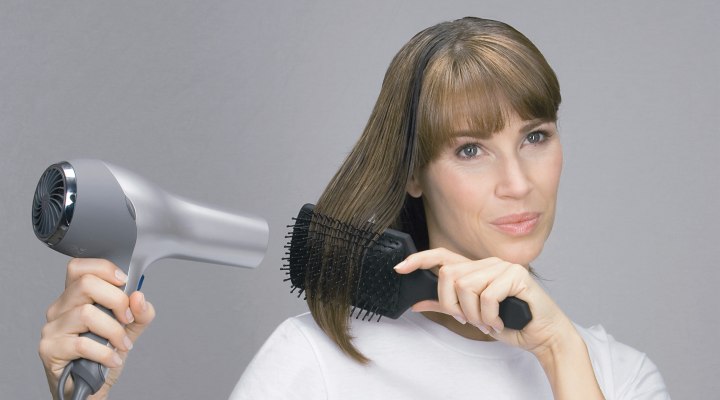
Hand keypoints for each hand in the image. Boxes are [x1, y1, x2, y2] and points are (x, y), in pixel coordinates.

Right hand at [39, 259, 155, 399]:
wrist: (90, 387)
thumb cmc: (104, 354)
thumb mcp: (128, 329)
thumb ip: (139, 312)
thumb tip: (139, 297)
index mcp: (76, 297)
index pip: (80, 267)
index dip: (104, 268)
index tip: (124, 282)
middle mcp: (60, 308)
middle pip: (85, 283)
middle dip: (116, 300)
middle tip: (127, 319)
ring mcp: (52, 327)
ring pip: (86, 313)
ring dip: (113, 331)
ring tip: (122, 344)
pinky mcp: (50, 348)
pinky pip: (82, 343)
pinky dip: (105, 352)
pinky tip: (112, 359)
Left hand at [394, 248, 576, 355]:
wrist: (542, 334)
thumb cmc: (511, 323)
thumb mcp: (472, 315)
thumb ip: (446, 306)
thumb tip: (418, 303)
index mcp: (476, 269)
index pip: (442, 256)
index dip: (419, 259)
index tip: (400, 267)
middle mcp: (488, 263)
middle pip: (449, 275)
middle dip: (452, 304)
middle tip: (468, 319)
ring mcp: (503, 267)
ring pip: (465, 287)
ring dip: (473, 314)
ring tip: (487, 322)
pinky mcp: (516, 276)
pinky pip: (487, 296)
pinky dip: (489, 316)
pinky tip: (499, 322)